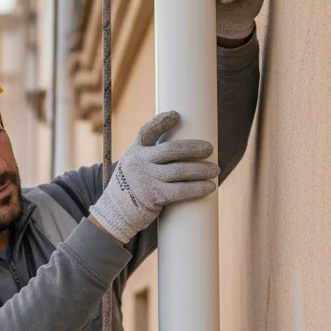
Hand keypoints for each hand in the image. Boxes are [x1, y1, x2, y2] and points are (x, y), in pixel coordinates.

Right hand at [89, 112, 217, 242]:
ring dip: (201, 170)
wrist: (114, 215)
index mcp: (133, 152)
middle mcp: (138, 162)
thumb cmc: (131, 191)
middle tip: (210, 149)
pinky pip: (180, 190)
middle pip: (171, 150)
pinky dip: (197, 188)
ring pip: (179, 170)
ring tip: (215, 170)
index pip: (147, 131)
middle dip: (193, 148)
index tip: (177, 115)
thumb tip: (182, 152)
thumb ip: (150, 160)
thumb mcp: (132, 169)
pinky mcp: (152, 196)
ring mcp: (145, 179)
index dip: (162, 121)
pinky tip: (210, 187)